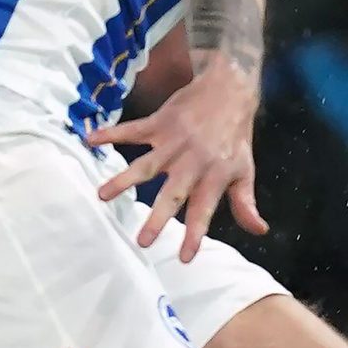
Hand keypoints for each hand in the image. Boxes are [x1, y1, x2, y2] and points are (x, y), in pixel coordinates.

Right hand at [85, 63, 267, 260]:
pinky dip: (110, 133)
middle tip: (141, 241)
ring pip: (144, 165)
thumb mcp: (245, 170)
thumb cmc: (235, 135)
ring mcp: (173, 143)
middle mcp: (191, 163)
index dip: (195, 235)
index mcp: (213, 177)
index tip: (184, 258)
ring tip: (102, 196)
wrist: (229, 89)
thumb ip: (246, 203)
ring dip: (122, 180)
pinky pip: (131, 130)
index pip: (204, 211)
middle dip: (157, 218)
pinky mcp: (159, 123)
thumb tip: (258, 231)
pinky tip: (89, 139)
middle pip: (172, 194)